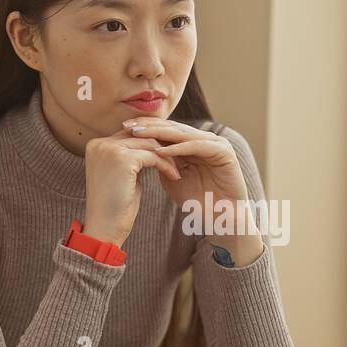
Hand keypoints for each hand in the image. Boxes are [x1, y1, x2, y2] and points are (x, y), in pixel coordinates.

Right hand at [81, 126, 181, 246]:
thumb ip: (131, 158)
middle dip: (162, 147)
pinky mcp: (123, 159)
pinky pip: (153, 156)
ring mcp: (110, 150)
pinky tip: (175, 176)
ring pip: (149, 144)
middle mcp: (100, 144)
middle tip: (180, 158)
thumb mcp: (122, 176)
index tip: (169, 153)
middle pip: (140, 135)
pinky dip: (166, 166)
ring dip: (167, 156)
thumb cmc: (115, 207)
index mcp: (96, 146)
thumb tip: (150, 148)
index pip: (130, 134)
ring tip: (178, 169)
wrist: (105, 228)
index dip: (151, 143)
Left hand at [125, 118, 264, 265]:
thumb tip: (138, 150)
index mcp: (193, 143)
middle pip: (173, 128)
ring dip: (160, 134)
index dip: (145, 128)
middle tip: (127, 126)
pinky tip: (161, 151)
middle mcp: (204, 140)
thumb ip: (160, 163)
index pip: (166, 130)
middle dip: (149, 126)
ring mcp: (216, 144)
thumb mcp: (171, 179)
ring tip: (140, 134)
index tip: (122, 129)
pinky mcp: (224, 152)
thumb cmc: (198, 203)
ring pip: (183, 134)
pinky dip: (179, 148)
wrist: (222, 220)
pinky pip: (198, 146)